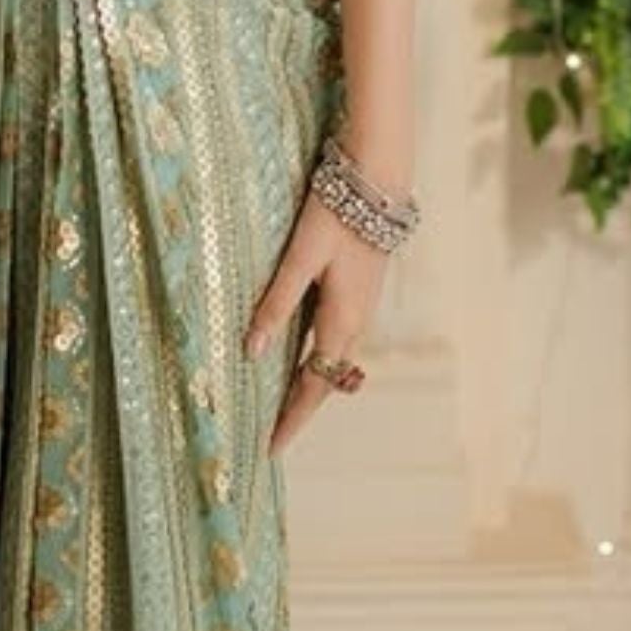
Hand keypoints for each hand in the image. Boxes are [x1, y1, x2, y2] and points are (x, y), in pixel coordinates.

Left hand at [242, 189, 385, 451]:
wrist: (379, 180)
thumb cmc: (336, 215)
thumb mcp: (300, 259)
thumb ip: (276, 303)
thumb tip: (251, 352)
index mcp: (340, 321)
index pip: (313, 386)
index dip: (291, 419)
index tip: (272, 450)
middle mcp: (355, 321)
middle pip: (325, 379)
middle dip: (299, 409)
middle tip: (272, 436)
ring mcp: (362, 307)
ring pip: (332, 359)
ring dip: (309, 384)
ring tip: (281, 404)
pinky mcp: (360, 291)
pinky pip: (336, 338)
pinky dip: (318, 358)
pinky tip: (302, 354)